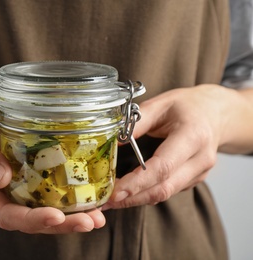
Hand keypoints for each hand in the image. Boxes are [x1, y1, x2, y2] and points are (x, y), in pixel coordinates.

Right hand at [0, 108, 105, 233]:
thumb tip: (2, 178)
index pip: (5, 215)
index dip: (31, 220)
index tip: (56, 217)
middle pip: (28, 222)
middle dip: (61, 225)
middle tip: (89, 222)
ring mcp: (13, 197)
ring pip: (41, 215)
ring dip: (69, 219)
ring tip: (97, 217)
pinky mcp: (26, 189)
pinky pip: (45, 200)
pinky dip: (67, 204)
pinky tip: (89, 203)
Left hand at [103, 84, 248, 208]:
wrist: (216, 113)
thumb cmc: (188, 106)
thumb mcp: (160, 104)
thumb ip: (136, 122)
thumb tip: (112, 140)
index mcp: (193, 136)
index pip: (163, 167)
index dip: (138, 182)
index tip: (116, 191)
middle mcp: (200, 159)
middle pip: (164, 188)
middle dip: (132, 198)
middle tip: (106, 201)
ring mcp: (200, 172)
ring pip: (165, 194)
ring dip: (136, 199)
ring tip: (111, 200)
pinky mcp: (194, 179)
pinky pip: (168, 190)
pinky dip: (146, 194)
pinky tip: (128, 192)